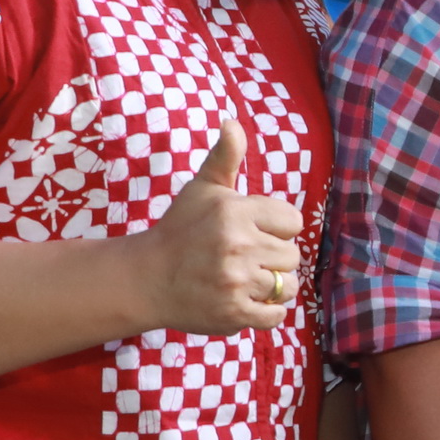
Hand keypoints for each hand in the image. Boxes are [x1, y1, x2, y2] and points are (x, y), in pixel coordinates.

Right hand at [142, 124, 304, 335]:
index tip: (252, 232)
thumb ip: (225, 157)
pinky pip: (277, 316)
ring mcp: (236, 282)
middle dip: (271, 258)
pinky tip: (243, 299)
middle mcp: (238, 246)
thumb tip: (232, 122)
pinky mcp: (234, 313)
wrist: (146, 278)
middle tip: (240, 258)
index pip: (293, 222)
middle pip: (292, 256)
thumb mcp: (202, 190)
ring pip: (288, 287)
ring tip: (242, 279)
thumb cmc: (180, 231)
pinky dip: (266, 312)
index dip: (276, 228)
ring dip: (271, 286)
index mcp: (235, 212)